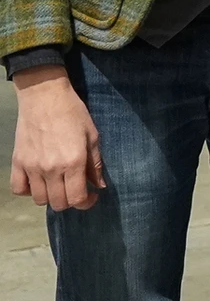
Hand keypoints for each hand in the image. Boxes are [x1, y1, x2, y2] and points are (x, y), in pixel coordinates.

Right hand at [9, 64, 104, 210]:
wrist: (44, 97)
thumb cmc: (73, 113)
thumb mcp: (92, 136)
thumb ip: (95, 164)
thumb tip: (99, 186)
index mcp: (73, 162)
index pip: (76, 199)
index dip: (86, 203)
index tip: (91, 196)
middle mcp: (51, 169)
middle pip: (58, 203)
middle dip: (70, 201)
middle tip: (76, 189)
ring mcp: (32, 167)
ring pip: (39, 200)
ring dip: (51, 197)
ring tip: (59, 184)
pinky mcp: (18, 162)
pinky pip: (18, 189)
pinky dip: (28, 191)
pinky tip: (38, 181)